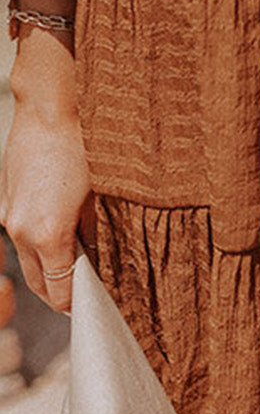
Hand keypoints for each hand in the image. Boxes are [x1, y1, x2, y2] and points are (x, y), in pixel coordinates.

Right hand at [0, 26, 94, 313]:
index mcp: (48, 235)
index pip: (59, 291)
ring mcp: (8, 217)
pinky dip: (36, 242)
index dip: (75, 303)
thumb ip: (92, 235)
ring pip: (26, 260)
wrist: (50, 108)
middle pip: (38, 283)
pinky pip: (20, 234)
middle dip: (59, 292)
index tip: (90, 305)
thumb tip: (94, 260)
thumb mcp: (97, 196)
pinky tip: (57, 230)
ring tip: (73, 260)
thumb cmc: (83, 147)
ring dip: (46, 266)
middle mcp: (21, 231)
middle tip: (83, 291)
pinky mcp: (4, 202)